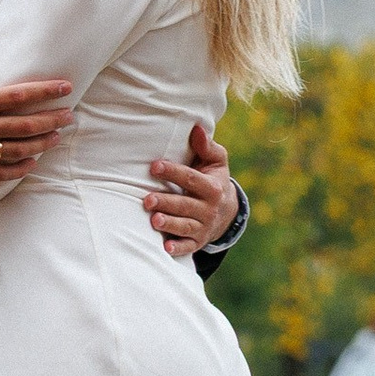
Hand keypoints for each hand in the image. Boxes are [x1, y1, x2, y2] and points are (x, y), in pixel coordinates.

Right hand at [0, 31, 73, 181]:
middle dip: (52, 120)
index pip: (18, 96)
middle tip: (69, 116)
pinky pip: (0, 172)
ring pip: (18, 150)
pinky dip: (19, 169)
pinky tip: (31, 163)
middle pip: (25, 125)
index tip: (65, 88)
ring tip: (55, 138)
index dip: (46, 91)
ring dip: (41, 144)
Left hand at [145, 118, 235, 258]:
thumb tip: (196, 127)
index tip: (154, 166)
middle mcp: (209, 208)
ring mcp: (203, 226)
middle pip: (186, 205)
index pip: (191, 179)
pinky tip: (166, 248)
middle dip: (167, 203)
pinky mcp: (197, 241)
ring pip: (185, 226)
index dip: (173, 172)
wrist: (227, 211)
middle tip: (148, 200)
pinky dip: (178, 248)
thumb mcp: (216, 162)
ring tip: (154, 220)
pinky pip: (188, 246)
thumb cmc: (213, 179)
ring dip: (170, 224)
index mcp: (213, 187)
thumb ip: (206, 147)